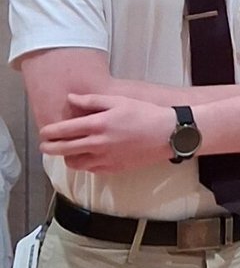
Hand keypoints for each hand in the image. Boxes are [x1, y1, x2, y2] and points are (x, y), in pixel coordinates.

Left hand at [42, 92, 173, 170]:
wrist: (167, 134)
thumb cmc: (144, 113)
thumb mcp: (118, 101)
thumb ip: (91, 101)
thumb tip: (70, 99)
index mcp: (97, 125)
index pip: (63, 131)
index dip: (49, 132)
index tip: (43, 132)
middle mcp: (97, 144)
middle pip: (63, 149)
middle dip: (49, 147)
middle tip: (45, 145)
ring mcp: (105, 159)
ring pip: (74, 163)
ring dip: (66, 157)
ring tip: (68, 150)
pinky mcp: (112, 168)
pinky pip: (90, 169)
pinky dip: (84, 163)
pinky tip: (88, 155)